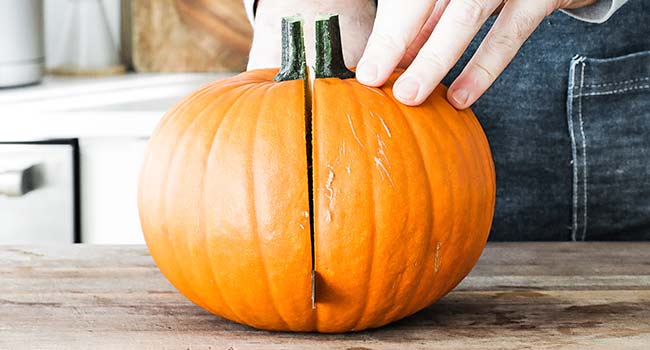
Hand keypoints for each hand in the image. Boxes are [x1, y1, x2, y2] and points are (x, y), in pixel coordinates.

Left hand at [355, 0, 595, 107]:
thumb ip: (426, 21)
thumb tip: (390, 62)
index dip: (386, 33)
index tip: (368, 71)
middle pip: (422, 0)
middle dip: (395, 39)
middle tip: (374, 79)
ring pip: (464, 16)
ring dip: (433, 60)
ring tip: (410, 95)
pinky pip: (509, 34)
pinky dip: (482, 68)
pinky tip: (460, 97)